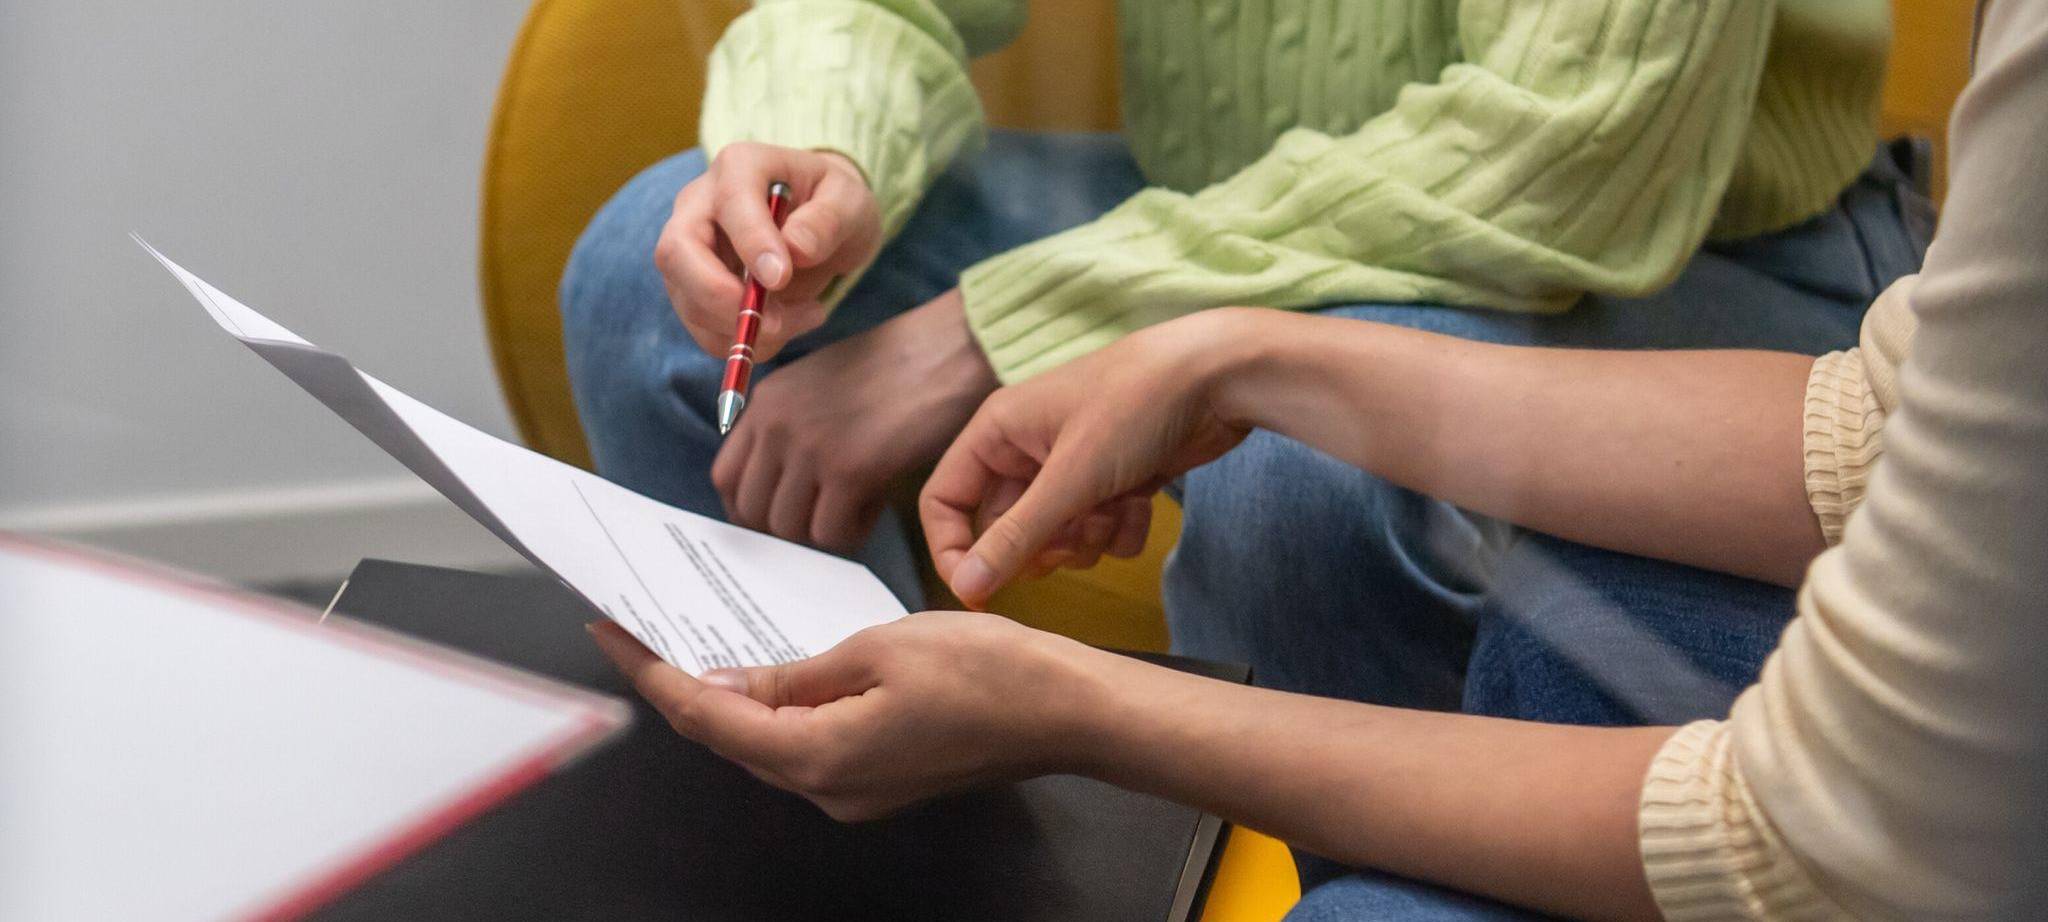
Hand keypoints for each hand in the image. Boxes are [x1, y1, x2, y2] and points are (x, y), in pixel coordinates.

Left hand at [587, 613, 1111, 820]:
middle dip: (681, 684)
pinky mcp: (879, 779)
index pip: (707, 717)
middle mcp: (829, 789)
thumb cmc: (988, 673)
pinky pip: (805, 744)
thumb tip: (725, 686)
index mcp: (819, 757)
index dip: (652, 673)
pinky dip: (775, 708)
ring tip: (695, 641)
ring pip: (765, 743)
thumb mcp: (877, 648)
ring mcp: (855, 792)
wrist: (1067, 711)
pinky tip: (767, 670)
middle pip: (728, 738)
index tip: (612, 633)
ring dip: (727, 698)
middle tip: (643, 630)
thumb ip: (793, 674)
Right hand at [655, 142, 880, 360]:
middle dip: (719, 297)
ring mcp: (689, 249)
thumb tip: (795, 249)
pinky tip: (784, 328)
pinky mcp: (693, 288)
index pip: (731, 203)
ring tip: (802, 318)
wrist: (821, 223)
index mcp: (740, 166)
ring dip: (741, 328)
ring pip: (686, 299)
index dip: (751, 244)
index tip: (781, 278)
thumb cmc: (832, 203)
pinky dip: (742, 342)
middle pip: (675, 252)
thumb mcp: (849, 201)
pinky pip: (702, 328)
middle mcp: (700, 203)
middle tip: (774, 322)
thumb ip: (827, 221)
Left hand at [713, 288, 996, 551]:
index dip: (749, 509)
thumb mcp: (820, 383)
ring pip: (789, 530)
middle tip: (820, 525)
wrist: (948, 351)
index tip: (778, 518)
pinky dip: (852, 533)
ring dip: (820, 533)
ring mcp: (810, 448)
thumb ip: (788, 427)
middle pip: (752, 511)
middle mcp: (776, 424)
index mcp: (766, 401)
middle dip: (784, 531)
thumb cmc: (897, 368)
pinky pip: (831, 534)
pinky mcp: (849, 471)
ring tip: (854, 511)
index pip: (725, 478)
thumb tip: (779, 489)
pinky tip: (874, 509)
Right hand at [920, 309, 1269, 607]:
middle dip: (1040, 546)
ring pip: (1054, 536)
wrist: (1220, 376)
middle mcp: (1028, 446)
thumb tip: (964, 585)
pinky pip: (1098, 531)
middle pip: (1004, 528)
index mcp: (998, 431)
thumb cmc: (1139, 403)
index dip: (954, 549)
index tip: (979, 591)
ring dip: (1084, 540)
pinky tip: (1141, 503)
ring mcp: (1072, 464)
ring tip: (1111, 511)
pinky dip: (1119, 530)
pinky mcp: (1112, 479)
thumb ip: (1015, 537)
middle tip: (1071, 540)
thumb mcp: (1071, 477)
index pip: (944, 501)